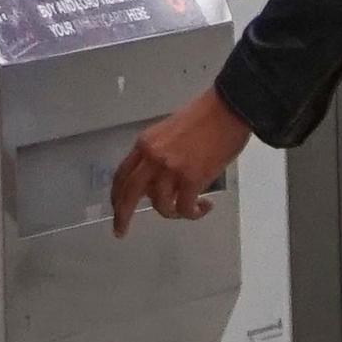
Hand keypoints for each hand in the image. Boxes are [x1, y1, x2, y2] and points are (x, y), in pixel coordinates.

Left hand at [110, 86, 253, 236]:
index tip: (115, 209)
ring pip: (160, 205)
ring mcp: (170, 169)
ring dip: (173, 213)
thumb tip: (158, 179)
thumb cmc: (203, 118)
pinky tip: (204, 207)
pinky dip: (193, 213)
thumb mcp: (168, 133)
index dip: (116, 195)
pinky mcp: (191, 179)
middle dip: (122, 216)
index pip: (122, 174)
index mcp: (145, 144)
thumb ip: (158, 154)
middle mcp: (152, 157)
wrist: (227, 110)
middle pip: (129, 193)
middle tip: (120, 232)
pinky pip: (185, 208)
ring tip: (190, 208)